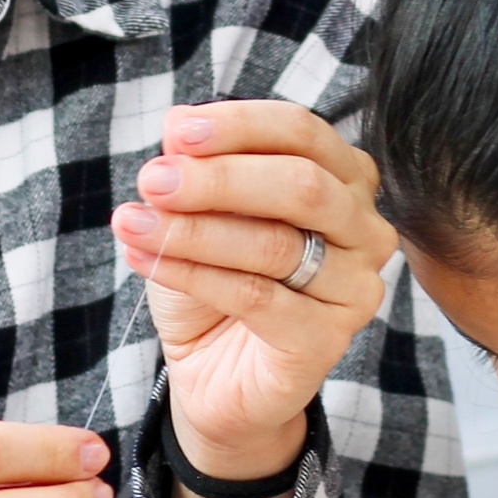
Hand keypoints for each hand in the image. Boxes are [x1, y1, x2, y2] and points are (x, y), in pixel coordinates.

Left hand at [109, 102, 393, 497]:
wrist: (214, 373)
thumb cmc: (215, 278)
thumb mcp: (198, 211)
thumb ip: (198, 166)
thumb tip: (179, 124)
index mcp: (344, 178)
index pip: (302, 132)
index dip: (240, 125)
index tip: (177, 132)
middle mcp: (364, 228)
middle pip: (302, 185)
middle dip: (219, 179)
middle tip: (153, 180)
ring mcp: (356, 287)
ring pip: (276, 244)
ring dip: (194, 230)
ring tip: (132, 222)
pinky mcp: (329, 340)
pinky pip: (257, 298)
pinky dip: (195, 275)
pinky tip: (146, 260)